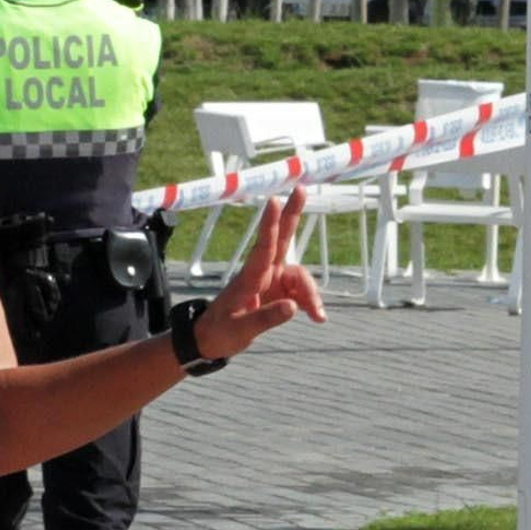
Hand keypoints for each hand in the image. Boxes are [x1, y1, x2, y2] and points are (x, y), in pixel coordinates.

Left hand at [195, 187, 326, 361]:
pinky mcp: (279, 292)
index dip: (269, 224)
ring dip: (312, 293)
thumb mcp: (240, 330)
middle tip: (300, 189)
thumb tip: (293, 306)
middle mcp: (263, 273)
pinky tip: (317, 317)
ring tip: (319, 317)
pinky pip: (301, 292)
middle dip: (292, 215)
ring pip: (300, 276)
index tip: (273, 201)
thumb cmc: (220, 333)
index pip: (262, 247)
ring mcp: (272, 280)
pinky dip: (311, 303)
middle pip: (281, 239)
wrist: (211, 341)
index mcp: (250, 277)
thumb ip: (266, 319)